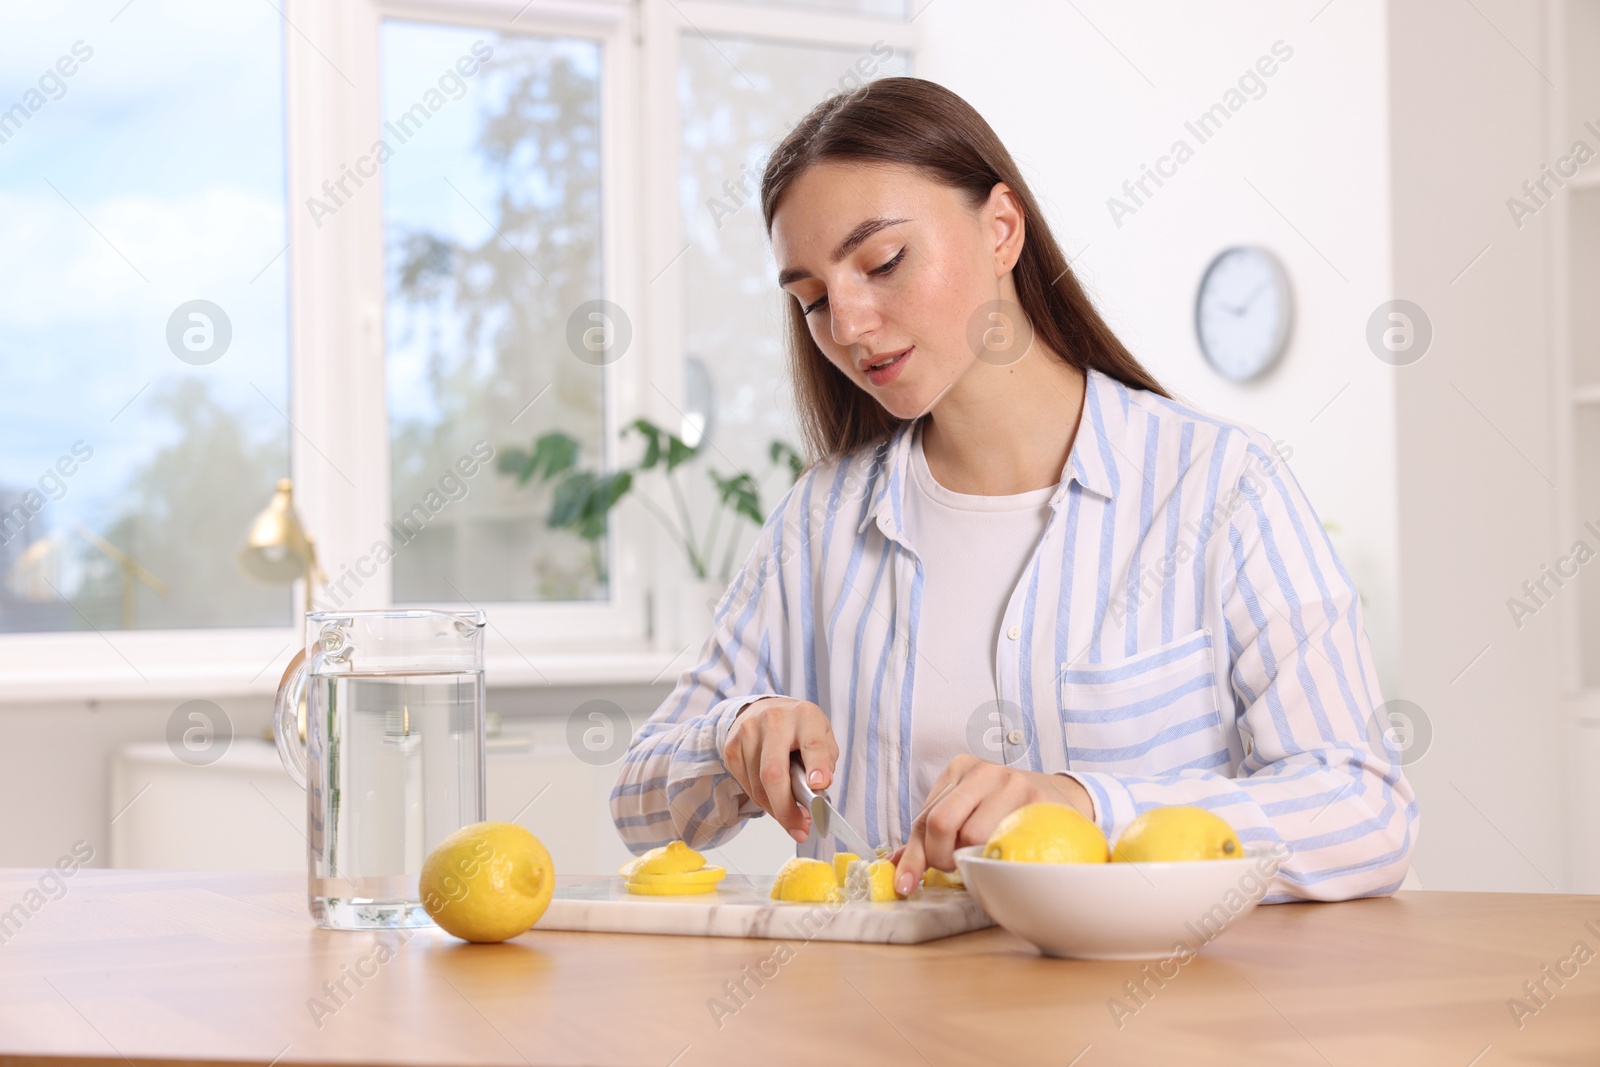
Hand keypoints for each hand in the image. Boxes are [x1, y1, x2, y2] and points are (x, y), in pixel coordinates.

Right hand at [721, 696, 838, 842]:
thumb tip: (817, 790)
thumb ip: (825, 761)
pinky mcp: (731, 748)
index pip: (812, 743)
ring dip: (775, 809)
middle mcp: (774, 720)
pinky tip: (773, 799)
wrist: (763, 709)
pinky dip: (762, 801)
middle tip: (799, 828)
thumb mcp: (822, 735)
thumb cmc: (798, 728)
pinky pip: (747, 786)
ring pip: (758, 786)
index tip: (819, 785)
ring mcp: (748, 733)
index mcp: (804, 717)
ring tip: (791, 815)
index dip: (817, 765)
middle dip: (786, 808)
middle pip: (773, 772)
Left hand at [891, 755, 1093, 895]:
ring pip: (971, 834)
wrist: (1063, 799)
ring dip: (972, 858)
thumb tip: (896, 867)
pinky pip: (1005, 840)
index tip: (906, 886)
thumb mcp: (968, 811)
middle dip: (941, 857)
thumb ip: (932, 835)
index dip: (914, 857)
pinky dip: (997, 857)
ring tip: (983, 858)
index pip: (924, 818)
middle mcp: (983, 771)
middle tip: (956, 867)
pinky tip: (1001, 857)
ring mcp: (1011, 782)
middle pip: (941, 822)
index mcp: (959, 769)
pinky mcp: (1037, 799)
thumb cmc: (1007, 810)